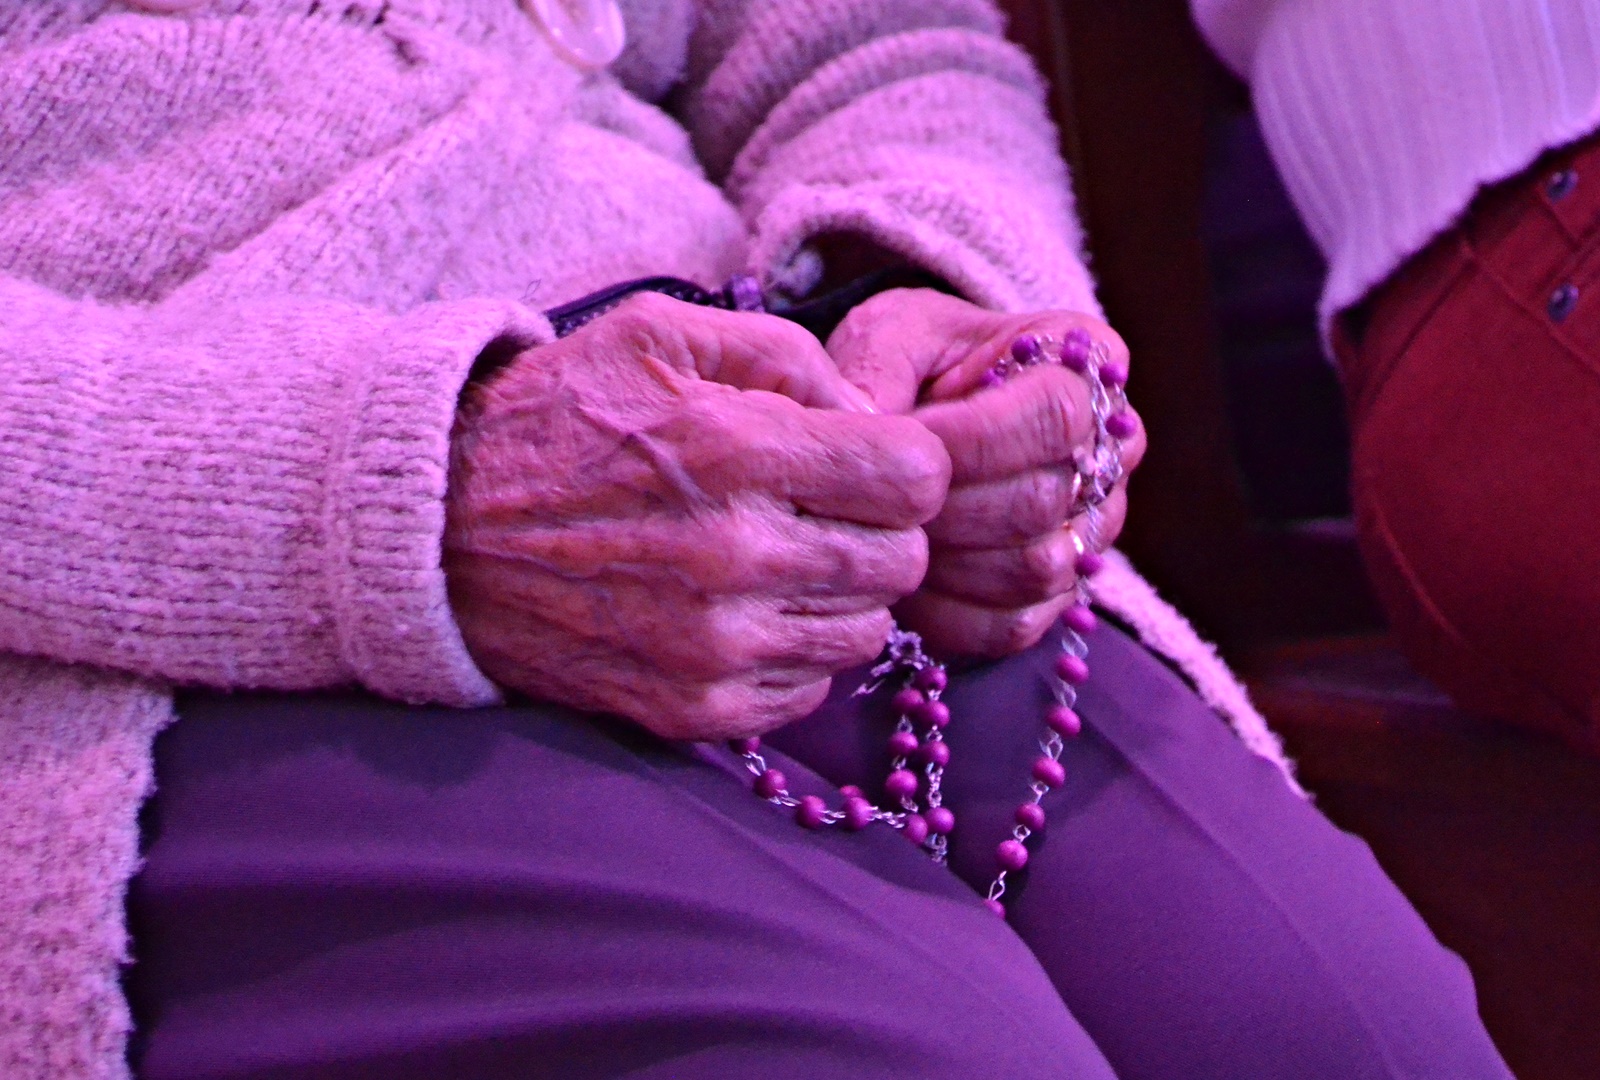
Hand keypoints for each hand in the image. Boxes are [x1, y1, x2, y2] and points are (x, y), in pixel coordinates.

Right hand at [444, 294, 950, 740]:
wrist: (437, 531)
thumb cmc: (558, 418)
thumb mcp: (659, 334)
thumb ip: (785, 355)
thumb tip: (872, 420)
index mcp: (734, 450)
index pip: (915, 478)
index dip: (905, 462)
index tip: (867, 459)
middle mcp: (732, 557)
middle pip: (903, 562)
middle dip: (878, 527)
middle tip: (822, 508)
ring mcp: (711, 645)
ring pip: (865, 633)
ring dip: (841, 593)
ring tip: (779, 557)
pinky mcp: (689, 707)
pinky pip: (807, 693)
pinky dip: (795, 653)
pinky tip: (745, 610)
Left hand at [827, 289, 1145, 656]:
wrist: (906, 421)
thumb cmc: (902, 367)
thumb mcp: (884, 337)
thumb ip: (877, 370)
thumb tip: (871, 429)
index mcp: (1085, 362)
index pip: (1059, 413)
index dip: (974, 438)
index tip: (904, 441)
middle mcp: (1110, 449)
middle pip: (1044, 500)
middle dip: (945, 506)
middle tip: (882, 500)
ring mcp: (1093, 527)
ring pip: (1034, 569)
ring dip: (945, 561)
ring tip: (891, 534)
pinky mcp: (1060, 594)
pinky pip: (1016, 625)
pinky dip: (948, 613)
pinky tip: (906, 583)